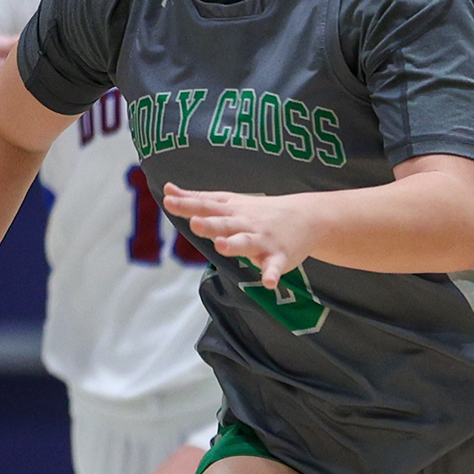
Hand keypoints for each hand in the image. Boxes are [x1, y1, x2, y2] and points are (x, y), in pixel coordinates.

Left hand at [159, 183, 320, 286]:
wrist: (306, 217)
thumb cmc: (258, 211)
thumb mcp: (228, 201)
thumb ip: (198, 199)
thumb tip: (167, 190)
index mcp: (231, 210)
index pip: (206, 206)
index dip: (187, 204)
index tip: (169, 200)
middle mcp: (245, 224)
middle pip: (224, 224)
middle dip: (210, 224)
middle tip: (195, 223)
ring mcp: (262, 240)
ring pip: (246, 243)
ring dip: (234, 245)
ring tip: (221, 246)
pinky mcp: (279, 256)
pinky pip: (274, 267)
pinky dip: (271, 274)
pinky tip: (268, 283)